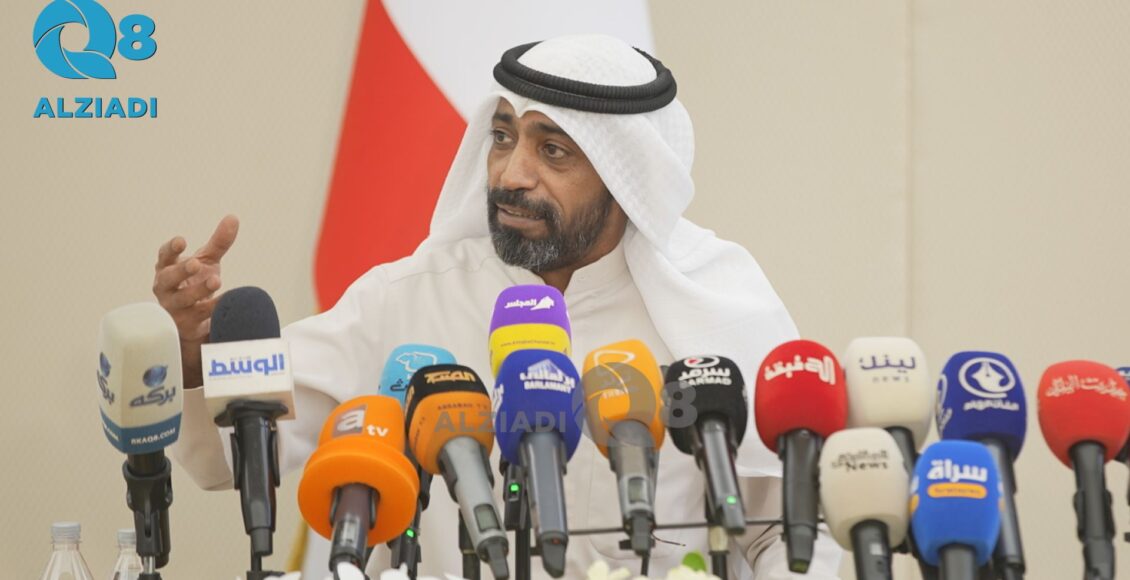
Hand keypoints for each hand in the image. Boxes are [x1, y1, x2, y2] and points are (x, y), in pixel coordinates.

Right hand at [152, 215, 239, 379]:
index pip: (164, 257)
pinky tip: (225, 302)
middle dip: (181, 271)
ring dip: (198, 290)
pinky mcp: (185, 325)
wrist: (193, 322)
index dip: (170, 249)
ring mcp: (174, 308)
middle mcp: (165, 288)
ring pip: (183, 299)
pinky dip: (212, 309)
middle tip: (195, 263)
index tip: (181, 241)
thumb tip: (233, 218)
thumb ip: (218, 242)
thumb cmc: (194, 283)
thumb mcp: (207, 261)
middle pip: (168, 279)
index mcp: (167, 269)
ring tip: (216, 280)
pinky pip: (199, 317)